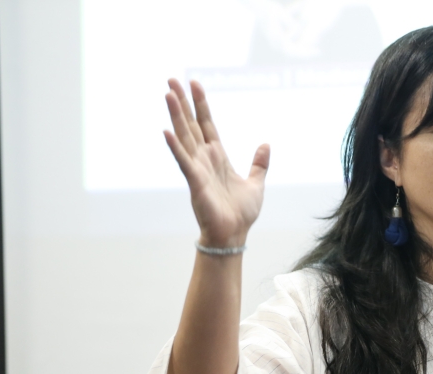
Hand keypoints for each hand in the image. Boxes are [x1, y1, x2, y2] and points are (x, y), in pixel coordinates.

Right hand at [163, 79, 269, 246]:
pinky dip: (176, 147)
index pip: (207, 124)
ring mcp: (198, 169)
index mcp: (218, 157)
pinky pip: (184, 161)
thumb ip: (259, 164)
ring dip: (176, 116)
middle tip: (171, 79)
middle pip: (191, 124)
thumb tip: (265, 144)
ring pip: (185, 137)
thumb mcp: (256, 183)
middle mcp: (204, 159)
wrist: (234, 234)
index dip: (201, 104)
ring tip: (168, 94)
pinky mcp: (195, 182)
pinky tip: (167, 131)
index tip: (194, 83)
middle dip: (182, 102)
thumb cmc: (241, 213)